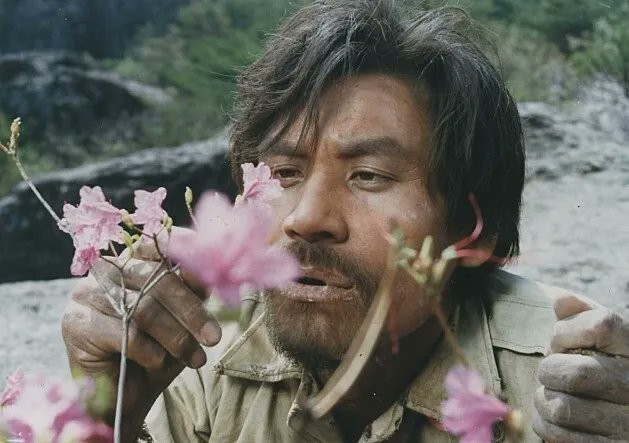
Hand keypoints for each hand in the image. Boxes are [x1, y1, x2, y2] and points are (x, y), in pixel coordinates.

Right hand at [61, 232, 221, 439]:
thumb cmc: (156, 352)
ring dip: (177, 337)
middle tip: (213, 337)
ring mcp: (86, 294)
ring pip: (144, 309)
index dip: (185, 252)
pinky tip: (158, 364)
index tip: (215, 268)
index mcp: (131, 260)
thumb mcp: (182, 319)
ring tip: (195, 358)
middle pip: (155, 279)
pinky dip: (151, 353)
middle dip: (191, 310)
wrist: (124, 398)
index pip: (158, 245)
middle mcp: (106, 271)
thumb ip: (193, 291)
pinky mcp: (75, 323)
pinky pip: (126, 335)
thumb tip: (212, 272)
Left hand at [533, 293, 628, 441]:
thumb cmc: (606, 363)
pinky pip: (558, 434)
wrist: (624, 407)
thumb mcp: (605, 336)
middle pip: (576, 373)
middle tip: (549, 371)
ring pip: (562, 408)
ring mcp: (627, 422)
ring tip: (550, 393)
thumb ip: (583, 315)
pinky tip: (553, 416)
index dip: (566, 331)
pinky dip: (544, 423)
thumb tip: (560, 301)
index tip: (560, 341)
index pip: (601, 326)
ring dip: (543, 398)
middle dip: (549, 369)